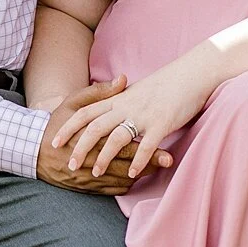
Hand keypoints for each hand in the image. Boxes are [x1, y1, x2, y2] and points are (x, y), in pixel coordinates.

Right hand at [36, 77, 173, 192]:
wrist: (31, 151)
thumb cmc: (55, 123)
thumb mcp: (73, 103)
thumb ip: (100, 93)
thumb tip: (123, 79)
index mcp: (89, 137)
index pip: (123, 143)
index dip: (145, 147)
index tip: (166, 148)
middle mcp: (89, 159)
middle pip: (125, 164)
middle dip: (148, 163)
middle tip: (169, 161)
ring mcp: (87, 176)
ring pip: (120, 180)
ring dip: (139, 176)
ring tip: (157, 169)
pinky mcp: (84, 187)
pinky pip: (110, 190)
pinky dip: (124, 185)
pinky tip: (134, 177)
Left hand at [51, 56, 213, 180]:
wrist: (192, 73)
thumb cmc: (166, 83)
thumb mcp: (136, 90)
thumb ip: (119, 100)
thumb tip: (106, 109)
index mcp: (119, 98)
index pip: (86, 112)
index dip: (68, 127)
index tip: (55, 142)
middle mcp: (127, 106)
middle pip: (95, 127)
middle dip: (80, 147)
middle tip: (70, 164)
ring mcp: (144, 115)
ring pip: (117, 138)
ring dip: (104, 157)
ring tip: (96, 172)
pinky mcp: (162, 122)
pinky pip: (147, 144)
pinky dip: (138, 160)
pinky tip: (132, 173)